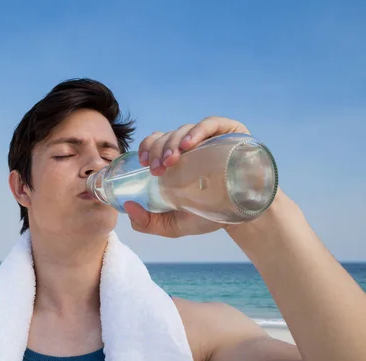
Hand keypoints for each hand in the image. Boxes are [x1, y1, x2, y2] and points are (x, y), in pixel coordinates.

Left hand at [123, 116, 251, 237]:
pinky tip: (189, 145)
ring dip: (173, 143)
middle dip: (158, 150)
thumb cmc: (209, 215)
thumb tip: (128, 207)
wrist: (244, 218)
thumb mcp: (173, 224)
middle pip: (167, 137)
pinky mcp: (230, 133)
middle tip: (157, 169)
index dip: (147, 148)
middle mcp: (190, 146)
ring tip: (171, 161)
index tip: (143, 163)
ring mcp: (210, 138)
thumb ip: (148, 222)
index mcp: (175, 160)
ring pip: (184, 130)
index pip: (155, 143)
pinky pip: (211, 124)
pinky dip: (197, 131)